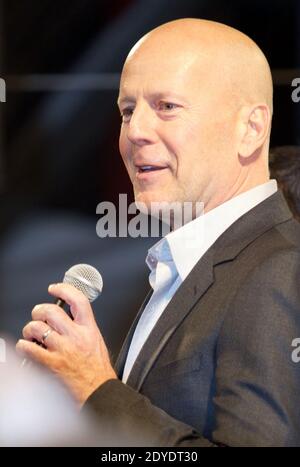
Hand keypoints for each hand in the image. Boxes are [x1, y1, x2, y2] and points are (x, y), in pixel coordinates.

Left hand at [16, 283, 116, 405]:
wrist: (98, 392)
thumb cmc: (97, 371)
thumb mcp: (96, 341)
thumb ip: (83, 327)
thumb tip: (68, 315)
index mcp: (89, 328)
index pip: (78, 300)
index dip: (64, 289)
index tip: (54, 288)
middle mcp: (75, 336)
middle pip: (51, 311)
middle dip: (39, 311)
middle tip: (38, 316)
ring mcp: (62, 349)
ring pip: (36, 327)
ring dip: (30, 329)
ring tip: (32, 335)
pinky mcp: (51, 363)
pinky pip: (28, 347)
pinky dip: (23, 346)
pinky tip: (27, 348)